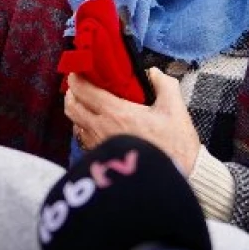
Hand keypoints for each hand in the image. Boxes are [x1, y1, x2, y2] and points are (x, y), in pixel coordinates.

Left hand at [64, 68, 200, 172]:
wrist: (176, 180)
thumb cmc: (175, 146)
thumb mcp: (175, 110)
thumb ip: (164, 85)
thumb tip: (153, 73)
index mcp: (116, 113)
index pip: (84, 91)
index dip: (76, 78)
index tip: (77, 70)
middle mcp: (101, 129)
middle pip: (72, 107)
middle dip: (72, 93)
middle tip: (79, 86)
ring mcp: (99, 146)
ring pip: (76, 124)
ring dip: (77, 111)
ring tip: (87, 105)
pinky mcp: (101, 159)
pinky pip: (84, 140)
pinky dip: (84, 128)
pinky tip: (96, 126)